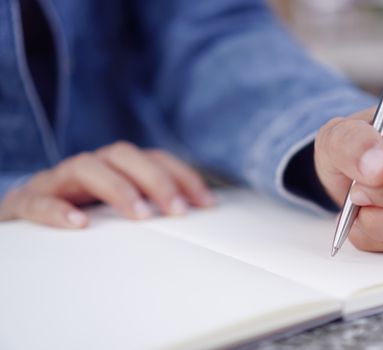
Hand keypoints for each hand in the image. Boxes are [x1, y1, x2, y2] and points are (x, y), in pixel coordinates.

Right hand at [0, 142, 214, 227]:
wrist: (25, 209)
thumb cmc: (82, 208)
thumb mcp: (120, 206)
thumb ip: (152, 204)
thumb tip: (198, 214)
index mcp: (115, 166)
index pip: (154, 158)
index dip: (183, 176)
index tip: (206, 204)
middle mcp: (90, 165)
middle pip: (124, 155)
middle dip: (156, 180)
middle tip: (177, 211)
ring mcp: (58, 179)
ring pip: (85, 167)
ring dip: (117, 188)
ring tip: (140, 215)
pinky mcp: (28, 200)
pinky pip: (38, 200)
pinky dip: (57, 210)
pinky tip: (78, 225)